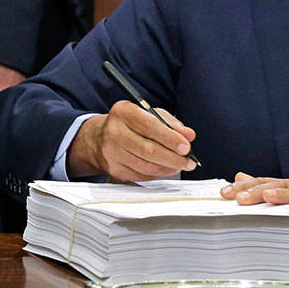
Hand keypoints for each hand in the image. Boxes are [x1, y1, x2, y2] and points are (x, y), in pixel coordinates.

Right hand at [67, 100, 196, 179]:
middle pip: (149, 150)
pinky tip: (166, 169)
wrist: (99, 138)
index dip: (171, 139)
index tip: (186, 146)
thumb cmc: (130, 123)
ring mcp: (111, 153)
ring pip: (146, 166)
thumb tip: (189, 135)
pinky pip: (141, 175)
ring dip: (168, 168)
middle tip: (189, 161)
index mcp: (123, 112)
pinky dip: (158, 174)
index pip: (150, 126)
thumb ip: (170, 123)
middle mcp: (114, 132)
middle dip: (173, 158)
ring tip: (180, 165)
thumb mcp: (148, 114)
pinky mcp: (114, 169)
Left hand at [221, 174, 288, 254]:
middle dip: (248, 191)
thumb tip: (241, 178)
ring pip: (287, 194)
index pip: (262, 184)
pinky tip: (283, 213)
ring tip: (249, 198)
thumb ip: (269, 191)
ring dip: (267, 195)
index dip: (241, 188)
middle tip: (229, 196)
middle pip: (271, 186)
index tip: (221, 194)